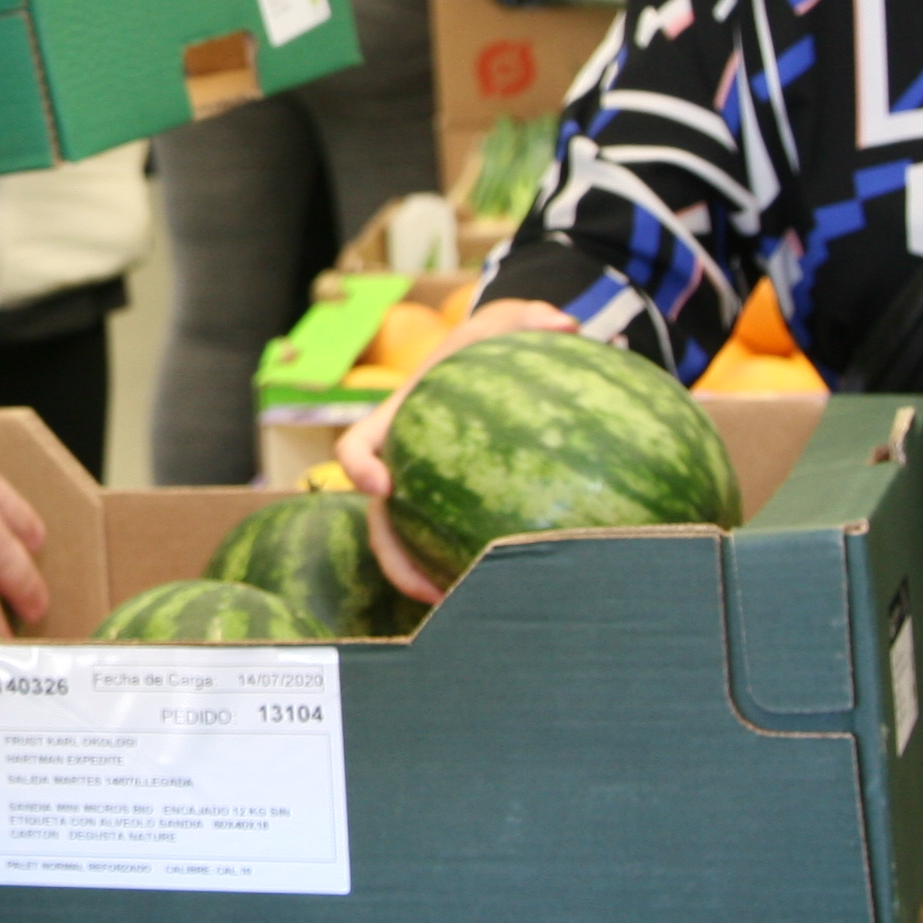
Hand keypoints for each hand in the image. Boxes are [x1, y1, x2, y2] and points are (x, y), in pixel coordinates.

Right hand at [336, 299, 582, 604]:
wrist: (488, 364)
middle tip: (425, 588)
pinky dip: (462, 567)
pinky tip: (508, 587)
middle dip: (394, 560)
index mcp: (397, 420)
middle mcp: (400, 463)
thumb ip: (530, 316)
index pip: (358, 445)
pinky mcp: (447, 510)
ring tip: (464, 606)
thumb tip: (564, 322)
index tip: (378, 487)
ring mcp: (422, 491)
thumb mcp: (505, 320)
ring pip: (407, 546)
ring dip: (425, 579)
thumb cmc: (487, 343)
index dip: (360, 467)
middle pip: (378, 520)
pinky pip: (444, 545)